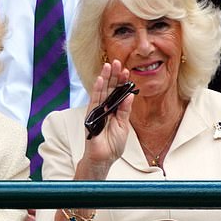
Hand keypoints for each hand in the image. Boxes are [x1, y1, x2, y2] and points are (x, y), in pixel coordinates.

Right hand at [77, 60, 132, 178]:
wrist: (103, 158)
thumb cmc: (112, 145)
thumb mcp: (123, 126)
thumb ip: (124, 111)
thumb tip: (129, 95)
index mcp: (114, 110)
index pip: (117, 92)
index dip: (122, 82)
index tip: (127, 70)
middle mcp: (105, 108)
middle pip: (109, 88)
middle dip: (114, 75)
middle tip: (118, 61)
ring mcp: (97, 111)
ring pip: (102, 91)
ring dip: (105, 78)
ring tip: (109, 65)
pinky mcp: (91, 115)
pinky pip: (94, 100)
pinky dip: (97, 90)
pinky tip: (100, 79)